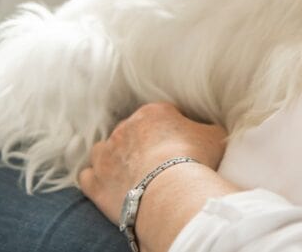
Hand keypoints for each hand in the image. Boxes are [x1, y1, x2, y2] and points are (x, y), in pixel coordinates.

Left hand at [79, 102, 226, 223]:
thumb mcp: (214, 135)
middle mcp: (124, 127)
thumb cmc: (194, 158)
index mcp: (153, 112)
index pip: (162, 114)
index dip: (173, 128)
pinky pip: (87, 176)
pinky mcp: (95, 181)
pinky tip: (111, 184)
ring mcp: (105, 155)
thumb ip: (208, 128)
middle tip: (159, 160)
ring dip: (114, 157)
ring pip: (104, 150)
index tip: (181, 142)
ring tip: (132, 171)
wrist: (169, 189)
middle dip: (142, 142)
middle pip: (132, 131)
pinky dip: (96, 178)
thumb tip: (208, 129)